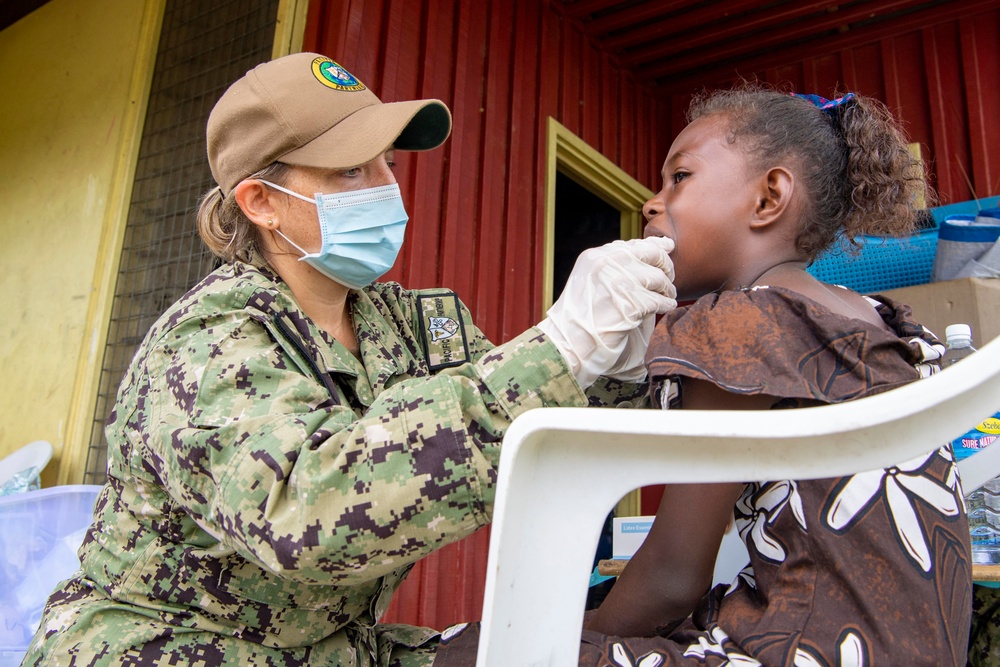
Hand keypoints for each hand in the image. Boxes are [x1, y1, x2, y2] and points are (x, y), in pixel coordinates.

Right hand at [537, 237, 676, 387]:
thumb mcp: (594, 282)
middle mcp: (605, 264)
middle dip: (666, 266)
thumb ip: (618, 267)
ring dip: (667, 289)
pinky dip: (665, 305)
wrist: (567, 346)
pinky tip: (665, 308)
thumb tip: (655, 249)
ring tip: (667, 297)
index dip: (656, 245)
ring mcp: (617, 284)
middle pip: (651, 255)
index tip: (669, 247)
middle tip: (669, 280)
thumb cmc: (582, 319)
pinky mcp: (628, 305)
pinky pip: (658, 300)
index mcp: (595, 257)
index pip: (634, 244)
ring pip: (657, 278)